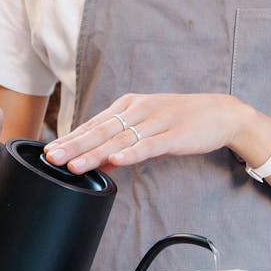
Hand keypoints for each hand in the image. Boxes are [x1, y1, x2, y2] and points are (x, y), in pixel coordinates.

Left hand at [44, 93, 249, 173]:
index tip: (49, 150)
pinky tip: (115, 161)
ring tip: (74, 165)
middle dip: (74, 145)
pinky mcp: (173, 135)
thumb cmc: (181, 120)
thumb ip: (123, 142)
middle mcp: (139, 110)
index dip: (70, 138)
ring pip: (119, 140)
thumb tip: (99, 161)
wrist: (221, 114)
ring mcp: (156, 121)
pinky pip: (148, 146)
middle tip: (51, 157)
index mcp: (129, 105)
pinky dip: (131, 154)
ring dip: (94, 153)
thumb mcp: (148, 126)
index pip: (94, 123)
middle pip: (101, 130)